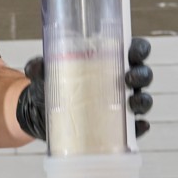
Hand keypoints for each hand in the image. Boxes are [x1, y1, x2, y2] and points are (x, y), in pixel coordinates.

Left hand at [15, 37, 153, 140]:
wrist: (41, 115)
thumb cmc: (51, 86)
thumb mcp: (44, 74)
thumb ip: (38, 67)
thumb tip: (35, 67)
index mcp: (109, 61)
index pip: (133, 51)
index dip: (139, 49)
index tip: (134, 52)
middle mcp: (120, 81)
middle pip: (142, 74)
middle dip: (141, 75)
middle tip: (128, 78)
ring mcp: (121, 105)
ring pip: (142, 100)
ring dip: (142, 100)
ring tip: (133, 103)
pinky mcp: (117, 126)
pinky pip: (134, 127)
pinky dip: (139, 127)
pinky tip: (139, 126)